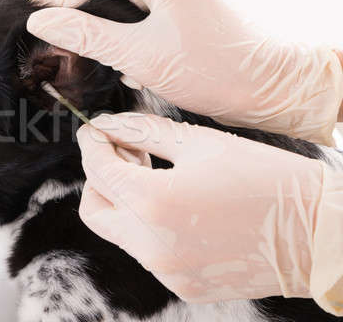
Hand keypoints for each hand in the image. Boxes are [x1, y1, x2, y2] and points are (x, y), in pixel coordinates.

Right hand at [28, 0, 342, 144]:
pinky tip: (138, 70)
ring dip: (112, 40)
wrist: (269, 89)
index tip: (63, 46)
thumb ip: (86, 36)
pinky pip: (142, 21)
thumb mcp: (138, 55)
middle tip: (85, 63)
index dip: (68, 9)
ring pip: (122, 10)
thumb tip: (40, 22)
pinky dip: (132, 44)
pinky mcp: (183, 13)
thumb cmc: (212, 69)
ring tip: (118, 69)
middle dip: (92, 28)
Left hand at [77, 113, 342, 314]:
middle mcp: (151, 244)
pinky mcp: (181, 285)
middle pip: (94, 207)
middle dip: (99, 176)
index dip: (91, 144)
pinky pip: (145, 251)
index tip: (95, 130)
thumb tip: (107, 125)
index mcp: (153, 203)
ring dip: (123, 201)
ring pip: (117, 231)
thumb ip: (143, 132)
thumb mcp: (200, 142)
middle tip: (126, 154)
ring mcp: (165, 271)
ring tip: (154, 176)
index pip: (97, 169)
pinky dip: (147, 226)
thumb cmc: (266, 178)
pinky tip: (176, 206)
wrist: (319, 234)